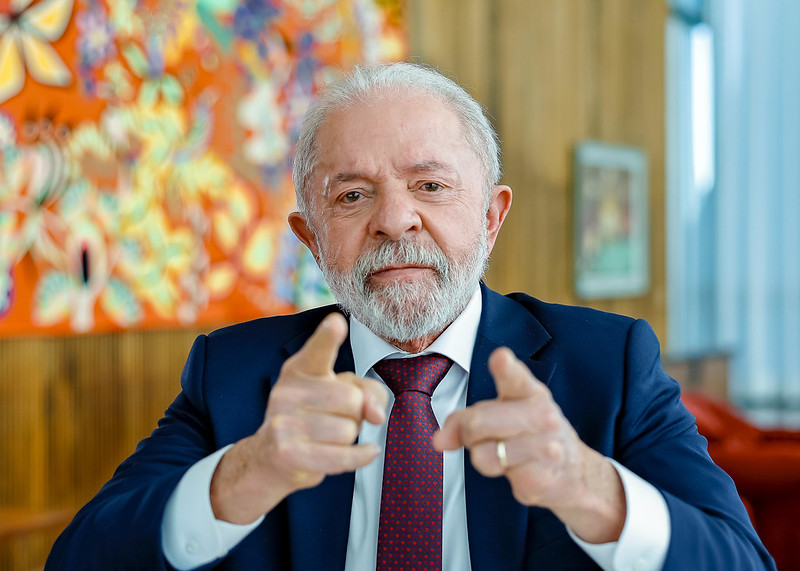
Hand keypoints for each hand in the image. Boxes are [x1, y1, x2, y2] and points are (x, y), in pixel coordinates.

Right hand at [210, 313, 387, 523]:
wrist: (271, 458)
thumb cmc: (315, 417)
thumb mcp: (342, 393)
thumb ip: (369, 392)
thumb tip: (376, 415)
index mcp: (300, 369)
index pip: (318, 350)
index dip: (327, 337)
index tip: (336, 322)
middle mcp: (287, 392)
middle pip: (351, 399)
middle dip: (355, 413)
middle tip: (336, 417)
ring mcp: (284, 422)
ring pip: (348, 430)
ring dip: (349, 437)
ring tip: (327, 438)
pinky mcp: (288, 453)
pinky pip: (342, 456)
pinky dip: (360, 456)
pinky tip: (366, 452)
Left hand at [433, 347, 624, 543]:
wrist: (574, 471)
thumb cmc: (531, 434)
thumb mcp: (501, 414)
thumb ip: (466, 419)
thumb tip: (439, 440)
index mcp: (529, 392)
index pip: (516, 377)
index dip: (506, 368)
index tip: (501, 358)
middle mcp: (542, 416)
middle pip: (477, 422)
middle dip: (469, 433)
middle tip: (484, 436)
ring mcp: (546, 448)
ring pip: (481, 453)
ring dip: (483, 456)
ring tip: (505, 453)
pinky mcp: (540, 477)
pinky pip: (497, 474)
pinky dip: (500, 473)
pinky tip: (520, 469)